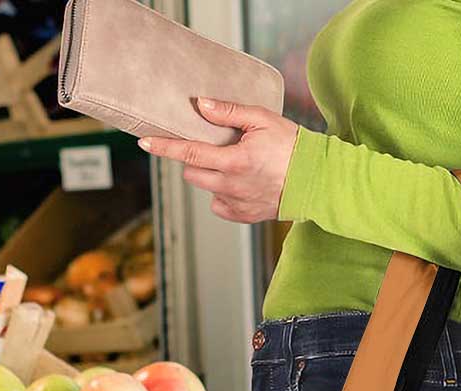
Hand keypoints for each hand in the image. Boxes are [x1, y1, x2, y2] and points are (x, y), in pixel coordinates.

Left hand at [137, 97, 298, 222]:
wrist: (316, 181)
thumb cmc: (292, 146)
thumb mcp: (262, 119)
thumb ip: (228, 112)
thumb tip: (200, 105)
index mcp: (234, 161)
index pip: (189, 153)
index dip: (164, 147)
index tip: (145, 143)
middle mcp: (231, 186)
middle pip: (192, 173)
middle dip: (193, 159)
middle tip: (212, 147)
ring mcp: (236, 204)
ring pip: (206, 188)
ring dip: (210, 175)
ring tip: (233, 164)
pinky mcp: (243, 216)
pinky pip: (219, 205)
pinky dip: (223, 193)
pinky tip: (240, 183)